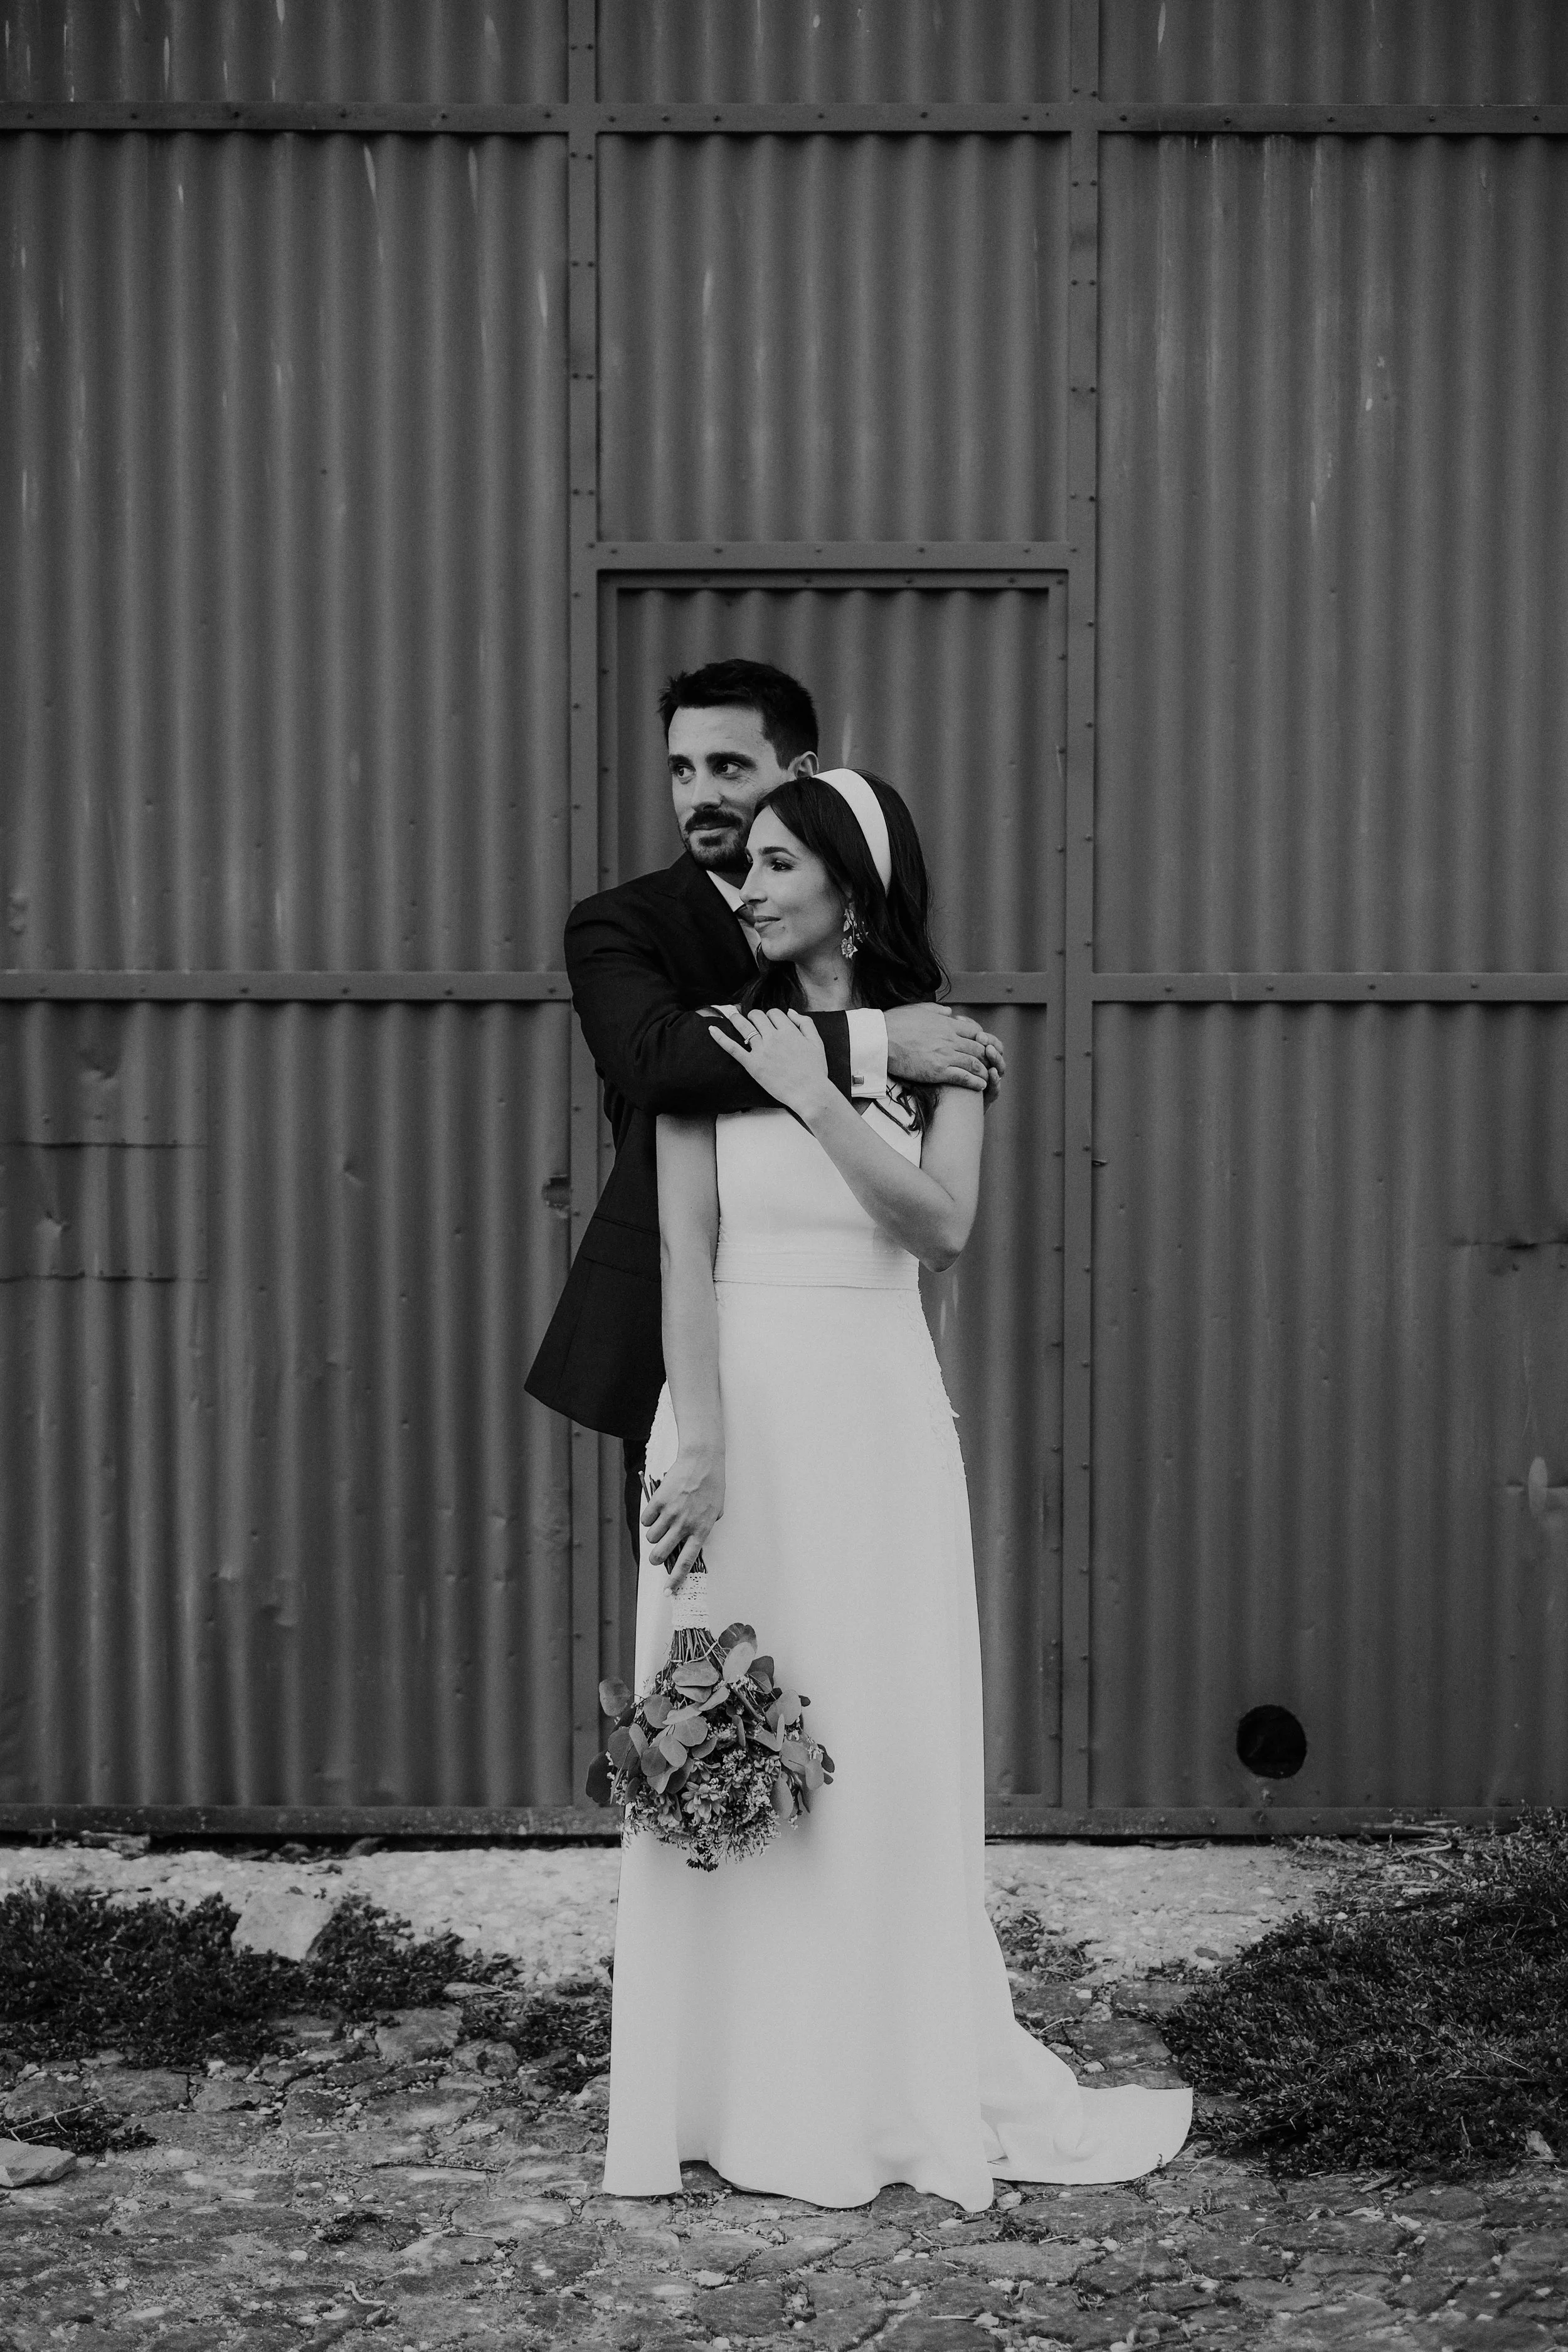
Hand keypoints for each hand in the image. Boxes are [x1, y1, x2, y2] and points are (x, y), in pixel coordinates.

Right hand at [641, 1449, 723, 1588]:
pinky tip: (657, 1510)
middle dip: (655, 1558)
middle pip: (660, 1554)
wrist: (702, 1461)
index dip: (675, 1579)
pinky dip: (648, 1518)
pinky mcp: (658, 1501)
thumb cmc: (712, 1485)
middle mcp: (684, 1526)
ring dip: (653, 1536)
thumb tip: (693, 1540)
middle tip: (657, 1554)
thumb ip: (706, 1527)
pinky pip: (645, 1520)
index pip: (686, 1562)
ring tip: (662, 1524)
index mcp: (701, 1530)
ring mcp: (670, 1514)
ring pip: (651, 1538)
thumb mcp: (717, 1511)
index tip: (668, 1592)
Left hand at [708, 1007, 834, 1119]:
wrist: (810, 1093)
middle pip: (757, 1016)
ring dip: (737, 1019)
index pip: (774, 1013)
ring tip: (732, 1015)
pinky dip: (721, 1038)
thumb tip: (789, 1011)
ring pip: (744, 1027)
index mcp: (789, 1031)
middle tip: (752, 1020)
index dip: (771, 1015)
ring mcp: (761, 1051)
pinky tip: (712, 1030)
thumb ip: (805, 1023)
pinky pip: (733, 1048)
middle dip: (754, 1016)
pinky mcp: (752, 1065)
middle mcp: (773, 1037)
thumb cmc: (816, 1070)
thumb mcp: (817, 1042)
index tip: (771, 1022)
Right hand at [885, 1003, 1005, 1094]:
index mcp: (946, 1024)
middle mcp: (950, 1039)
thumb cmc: (895, 1023)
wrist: (880, 1039)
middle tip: (990, 1065)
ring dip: (984, 1071)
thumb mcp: (918, 1009)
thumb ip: (937, 1010)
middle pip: (978, 1048)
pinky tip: (980, 1086)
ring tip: (988, 1077)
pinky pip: (963, 1077)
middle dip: (987, 1057)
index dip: (982, 1040)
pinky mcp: (938, 1071)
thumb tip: (949, 1012)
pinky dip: (975, 1082)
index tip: (984, 1047)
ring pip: (975, 1063)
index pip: (974, 1031)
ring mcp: (945, 1055)